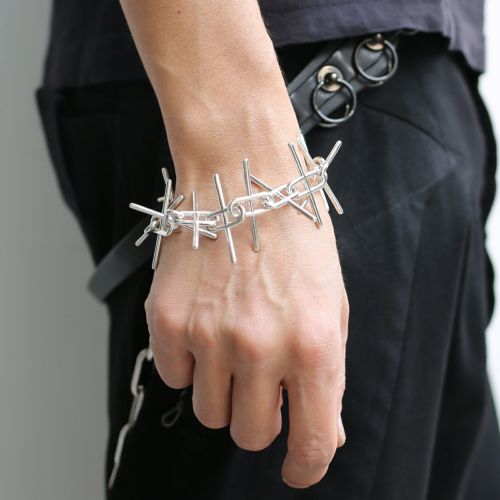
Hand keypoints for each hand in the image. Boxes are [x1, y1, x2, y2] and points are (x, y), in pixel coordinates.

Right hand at [145, 113, 348, 488]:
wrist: (242, 180)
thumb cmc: (295, 236)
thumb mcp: (332, 303)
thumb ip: (328, 371)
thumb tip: (326, 428)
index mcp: (314, 346)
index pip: (313, 442)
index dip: (306, 466)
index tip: (298, 468)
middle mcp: (260, 348)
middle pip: (251, 435)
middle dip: (261, 419)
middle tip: (263, 384)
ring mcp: (208, 336)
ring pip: (209, 413)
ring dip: (224, 392)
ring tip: (231, 346)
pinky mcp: (167, 321)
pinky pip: (174, 376)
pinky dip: (190, 364)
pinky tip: (204, 326)